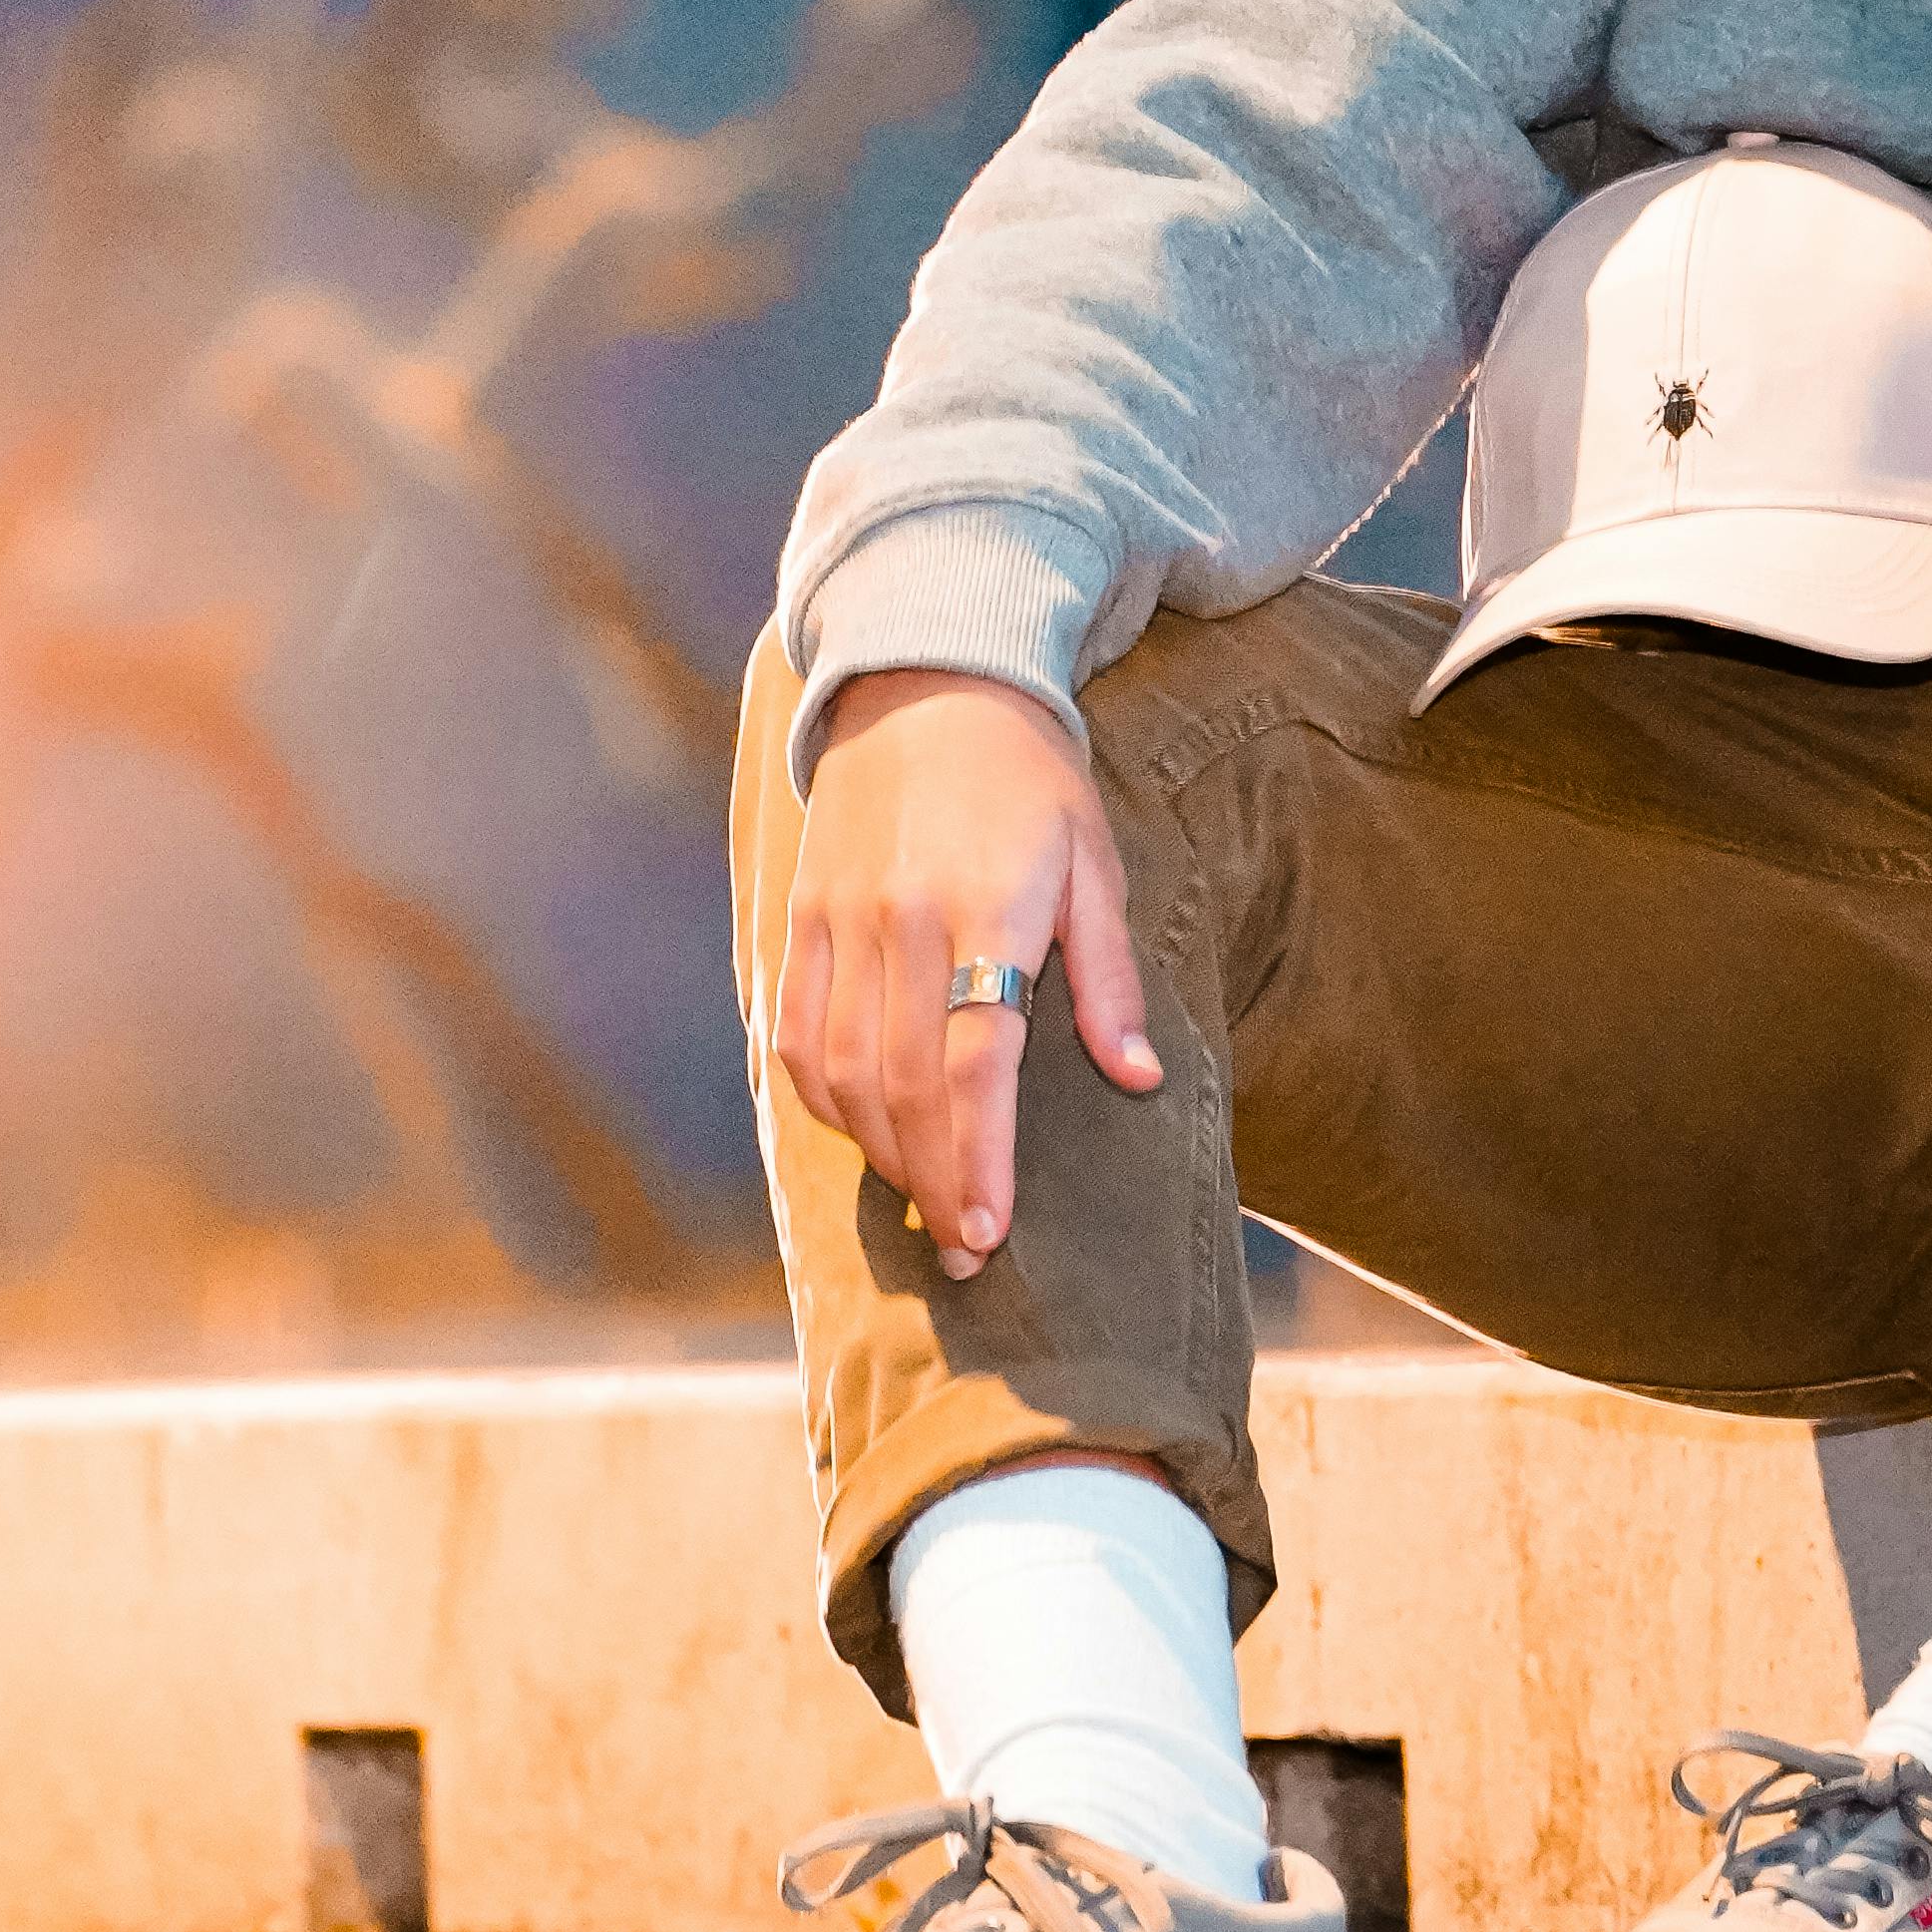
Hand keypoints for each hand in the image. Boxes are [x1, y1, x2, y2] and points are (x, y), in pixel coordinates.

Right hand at [770, 668, 1158, 1275]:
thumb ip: (1108, 980)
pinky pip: (795, 1034)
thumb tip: (1137, 1079)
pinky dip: (824, 1098)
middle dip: (934, 1181)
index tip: (991, 1233)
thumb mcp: (1094, 864)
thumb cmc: (1029, 777)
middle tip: (967, 1254)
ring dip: (881, 1151)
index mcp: (987, 910)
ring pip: (840, 1073)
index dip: (978, 1160)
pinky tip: (866, 1132)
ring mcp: (838, 920)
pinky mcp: (798, 917)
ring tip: (927, 1199)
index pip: (973, 1065)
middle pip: (902, 1088)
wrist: (926, 678)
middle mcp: (901, 921)